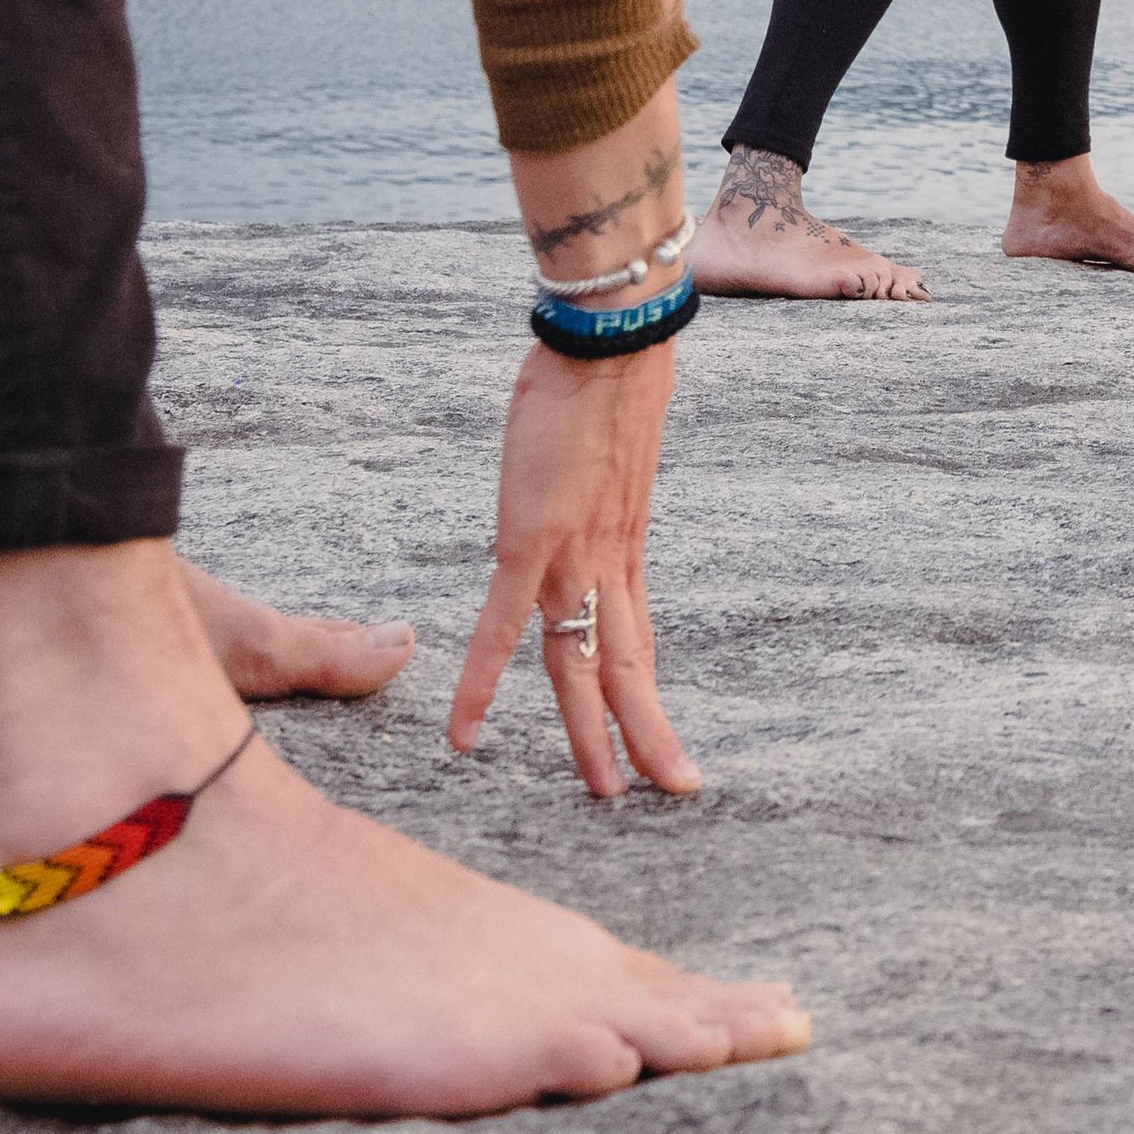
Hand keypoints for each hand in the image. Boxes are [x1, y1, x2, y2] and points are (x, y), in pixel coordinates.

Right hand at [454, 322, 710, 792]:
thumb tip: (574, 487)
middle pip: (628, 668)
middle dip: (647, 735)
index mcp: (623, 547)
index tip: (661, 738)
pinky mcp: (530, 543)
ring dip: (591, 735)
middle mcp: (607, 563)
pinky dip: (480, 686)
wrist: (610, 341)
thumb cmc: (602, 380)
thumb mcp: (605, 453)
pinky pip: (502, 630)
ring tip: (603, 792)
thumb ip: (591, 488)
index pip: (636, 639)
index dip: (645, 693)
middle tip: (668, 790)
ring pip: (584, 667)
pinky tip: (465, 734)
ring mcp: (572, 558)